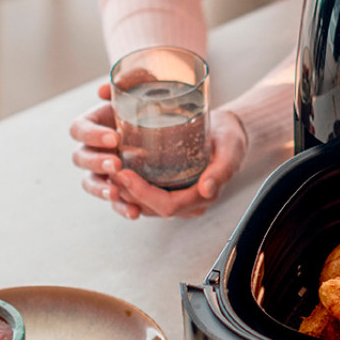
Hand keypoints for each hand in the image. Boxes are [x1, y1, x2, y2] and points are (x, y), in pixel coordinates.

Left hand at [70, 83, 246, 218]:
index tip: (124, 174)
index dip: (143, 194)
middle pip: (151, 207)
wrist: (230, 132)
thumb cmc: (231, 139)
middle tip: (109, 169)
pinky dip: (130, 185)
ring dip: (124, 191)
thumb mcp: (230, 151)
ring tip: (108, 170)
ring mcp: (179, 196)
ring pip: (145, 204)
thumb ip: (221, 171)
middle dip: (127, 192)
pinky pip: (146, 194)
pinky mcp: (170, 188)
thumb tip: (207, 189)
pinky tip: (117, 170)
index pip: (167, 205)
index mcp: (203, 197)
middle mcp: (189, 202)